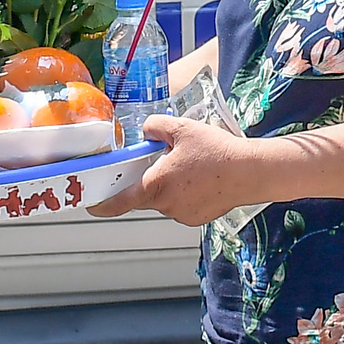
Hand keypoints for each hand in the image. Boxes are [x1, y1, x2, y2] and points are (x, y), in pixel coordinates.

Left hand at [88, 114, 266, 223]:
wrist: (252, 172)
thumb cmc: (217, 151)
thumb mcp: (182, 128)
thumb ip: (156, 126)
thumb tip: (147, 129)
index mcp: (155, 185)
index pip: (117, 203)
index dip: (100, 204)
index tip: (91, 203)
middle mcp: (165, 205)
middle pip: (143, 196)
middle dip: (147, 180)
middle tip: (160, 162)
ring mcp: (181, 214)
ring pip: (164, 199)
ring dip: (168, 186)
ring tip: (190, 168)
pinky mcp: (197, 217)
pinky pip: (181, 205)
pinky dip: (186, 194)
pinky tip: (202, 179)